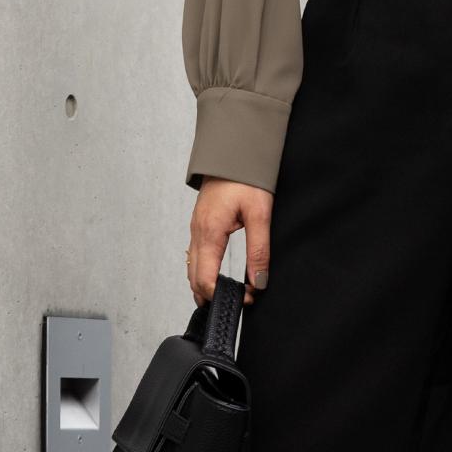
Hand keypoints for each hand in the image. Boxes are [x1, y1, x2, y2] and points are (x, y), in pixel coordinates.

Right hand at [186, 179, 273, 306]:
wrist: (233, 151)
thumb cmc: (246, 178)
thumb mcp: (259, 214)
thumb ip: (259, 250)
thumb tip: (258, 282)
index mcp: (209, 232)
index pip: (204, 279)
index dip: (221, 295)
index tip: (246, 299)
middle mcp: (197, 232)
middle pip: (193, 277)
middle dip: (211, 295)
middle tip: (239, 300)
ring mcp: (196, 228)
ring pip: (192, 267)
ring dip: (205, 285)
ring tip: (228, 294)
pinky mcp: (200, 223)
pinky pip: (195, 255)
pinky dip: (202, 271)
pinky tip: (216, 275)